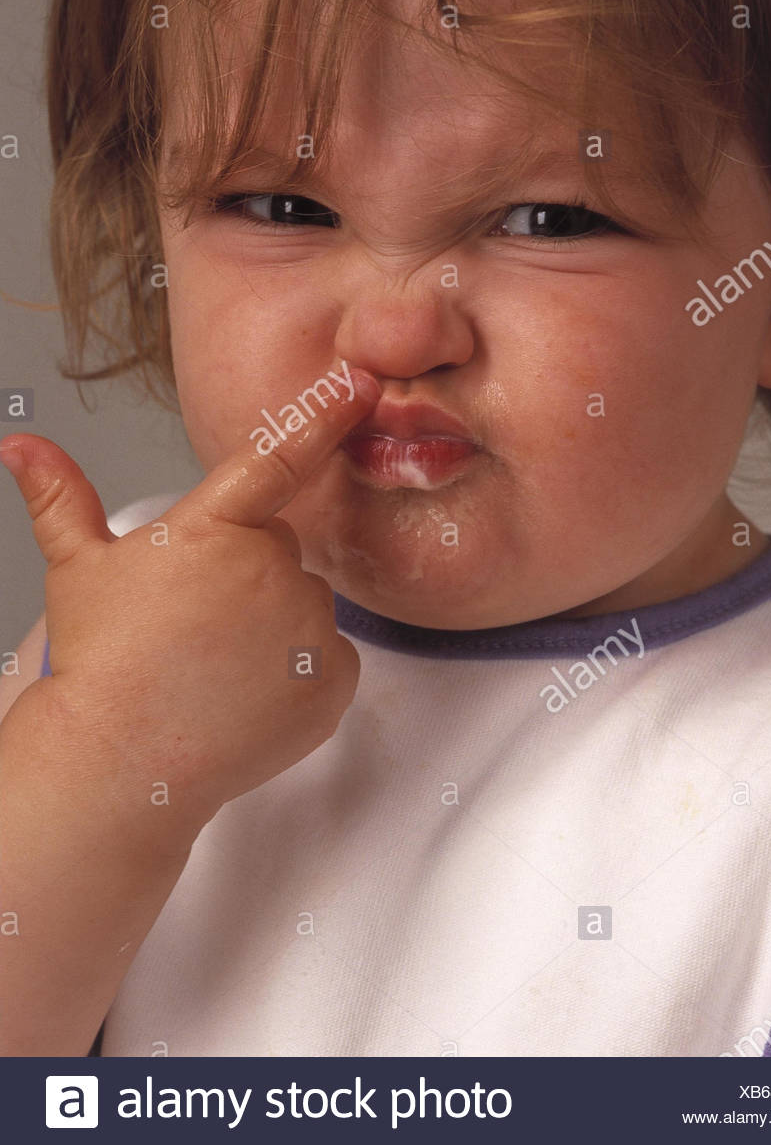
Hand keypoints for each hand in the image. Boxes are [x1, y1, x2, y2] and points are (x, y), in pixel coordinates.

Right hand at [0, 367, 380, 847]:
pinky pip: (328, 660)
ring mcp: (308, 629)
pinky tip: (248, 693)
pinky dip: (300, 674)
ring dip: (275, 625)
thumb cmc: (99, 663)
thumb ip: (61, 499)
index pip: (278, 455)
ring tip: (216, 665)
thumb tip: (21, 445)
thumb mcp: (78, 570)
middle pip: (280, 551)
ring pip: (305, 606)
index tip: (361, 382)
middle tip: (196, 622)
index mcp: (214, 530)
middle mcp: (271, 570)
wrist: (121, 762)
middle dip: (247, 574)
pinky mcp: (332, 683)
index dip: (322, 413)